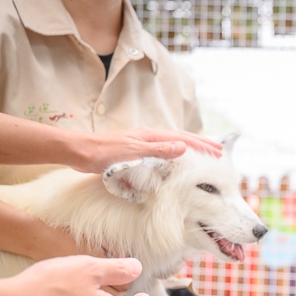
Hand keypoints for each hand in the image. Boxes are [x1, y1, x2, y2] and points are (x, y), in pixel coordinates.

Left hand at [72, 129, 222, 173]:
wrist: (77, 150)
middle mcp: (148, 137)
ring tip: (203, 153)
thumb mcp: (131, 153)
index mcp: (150, 136)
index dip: (202, 146)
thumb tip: (183, 147)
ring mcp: (141, 142)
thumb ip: (157, 151)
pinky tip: (176, 159)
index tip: (219, 152)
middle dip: (201, 144)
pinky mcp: (135, 150)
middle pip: (181, 138)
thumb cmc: (101, 153)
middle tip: (219, 151)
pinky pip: (162, 149)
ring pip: (173, 143)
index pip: (183, 139)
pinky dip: (176, 152)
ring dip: (190, 147)